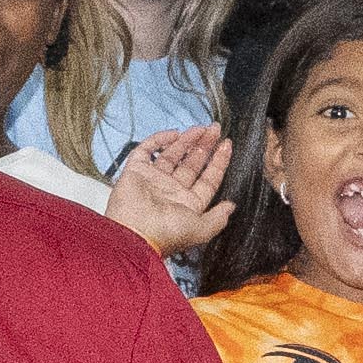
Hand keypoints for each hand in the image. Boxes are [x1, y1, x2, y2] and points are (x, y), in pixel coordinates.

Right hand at [103, 127, 233, 259]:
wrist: (131, 233)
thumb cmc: (164, 234)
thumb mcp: (200, 230)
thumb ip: (218, 218)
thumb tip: (231, 207)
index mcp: (187, 205)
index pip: (208, 179)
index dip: (219, 162)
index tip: (227, 145)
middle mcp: (171, 191)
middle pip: (192, 163)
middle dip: (205, 146)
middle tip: (215, 130)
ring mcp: (153, 180)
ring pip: (173, 155)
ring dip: (188, 140)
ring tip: (201, 128)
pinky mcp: (136, 171)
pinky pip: (147, 150)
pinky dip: (159, 140)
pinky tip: (174, 133)